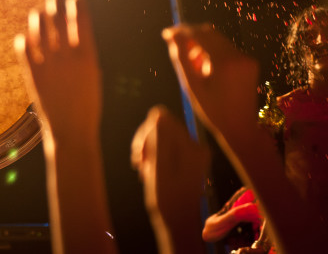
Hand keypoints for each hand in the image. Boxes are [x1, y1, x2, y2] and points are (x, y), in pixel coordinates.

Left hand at [14, 0, 101, 139]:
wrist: (71, 131)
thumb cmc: (86, 101)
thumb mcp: (93, 71)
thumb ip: (84, 47)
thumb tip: (74, 22)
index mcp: (87, 54)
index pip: (80, 15)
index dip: (75, 1)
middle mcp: (66, 56)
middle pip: (56, 14)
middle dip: (54, 2)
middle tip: (53, 1)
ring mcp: (47, 64)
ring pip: (37, 24)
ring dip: (38, 15)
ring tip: (39, 15)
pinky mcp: (31, 73)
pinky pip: (22, 43)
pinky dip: (25, 37)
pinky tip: (29, 38)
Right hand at [131, 106, 209, 233]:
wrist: (176, 222)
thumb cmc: (167, 199)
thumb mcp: (159, 167)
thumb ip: (160, 138)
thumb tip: (158, 112)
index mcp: (193, 146)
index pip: (162, 119)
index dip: (146, 134)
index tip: (141, 154)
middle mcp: (195, 146)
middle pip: (161, 127)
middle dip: (146, 143)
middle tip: (139, 163)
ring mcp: (190, 153)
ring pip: (159, 137)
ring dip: (147, 151)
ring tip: (144, 170)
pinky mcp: (184, 159)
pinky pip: (163, 148)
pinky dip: (152, 157)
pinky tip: (149, 171)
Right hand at [162, 24, 259, 139]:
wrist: (240, 126)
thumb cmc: (212, 110)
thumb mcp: (191, 85)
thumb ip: (181, 58)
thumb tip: (172, 37)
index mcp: (225, 62)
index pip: (200, 35)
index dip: (182, 32)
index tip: (167, 34)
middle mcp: (239, 56)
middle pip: (210, 33)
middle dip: (192, 37)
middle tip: (175, 47)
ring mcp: (246, 58)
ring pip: (218, 40)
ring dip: (202, 46)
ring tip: (192, 64)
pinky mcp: (250, 62)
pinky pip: (227, 49)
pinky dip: (213, 53)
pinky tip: (205, 69)